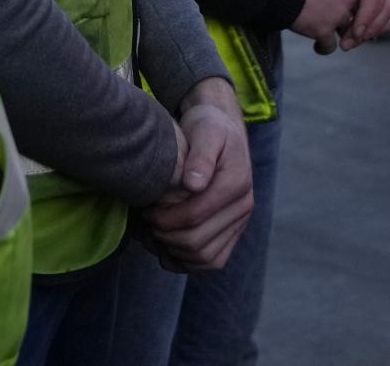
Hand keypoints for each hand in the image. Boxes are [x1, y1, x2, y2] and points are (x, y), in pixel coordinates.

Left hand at [145, 80, 253, 271]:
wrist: (222, 129)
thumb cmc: (208, 127)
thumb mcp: (205, 130)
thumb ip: (200, 155)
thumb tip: (194, 184)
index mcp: (236, 183)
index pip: (194, 216)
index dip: (164, 219)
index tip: (145, 210)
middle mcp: (244, 207)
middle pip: (198, 242)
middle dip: (165, 236)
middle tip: (146, 223)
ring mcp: (240, 222)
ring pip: (206, 258)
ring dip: (175, 252)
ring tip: (155, 235)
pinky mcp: (233, 231)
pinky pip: (213, 260)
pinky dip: (188, 262)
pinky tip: (168, 248)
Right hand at [290, 0, 359, 41]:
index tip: (344, 2)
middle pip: (357, 11)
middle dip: (346, 16)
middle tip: (335, 19)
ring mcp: (338, 13)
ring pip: (346, 30)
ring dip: (335, 31)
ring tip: (323, 32)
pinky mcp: (324, 30)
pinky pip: (330, 46)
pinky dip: (323, 47)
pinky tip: (317, 45)